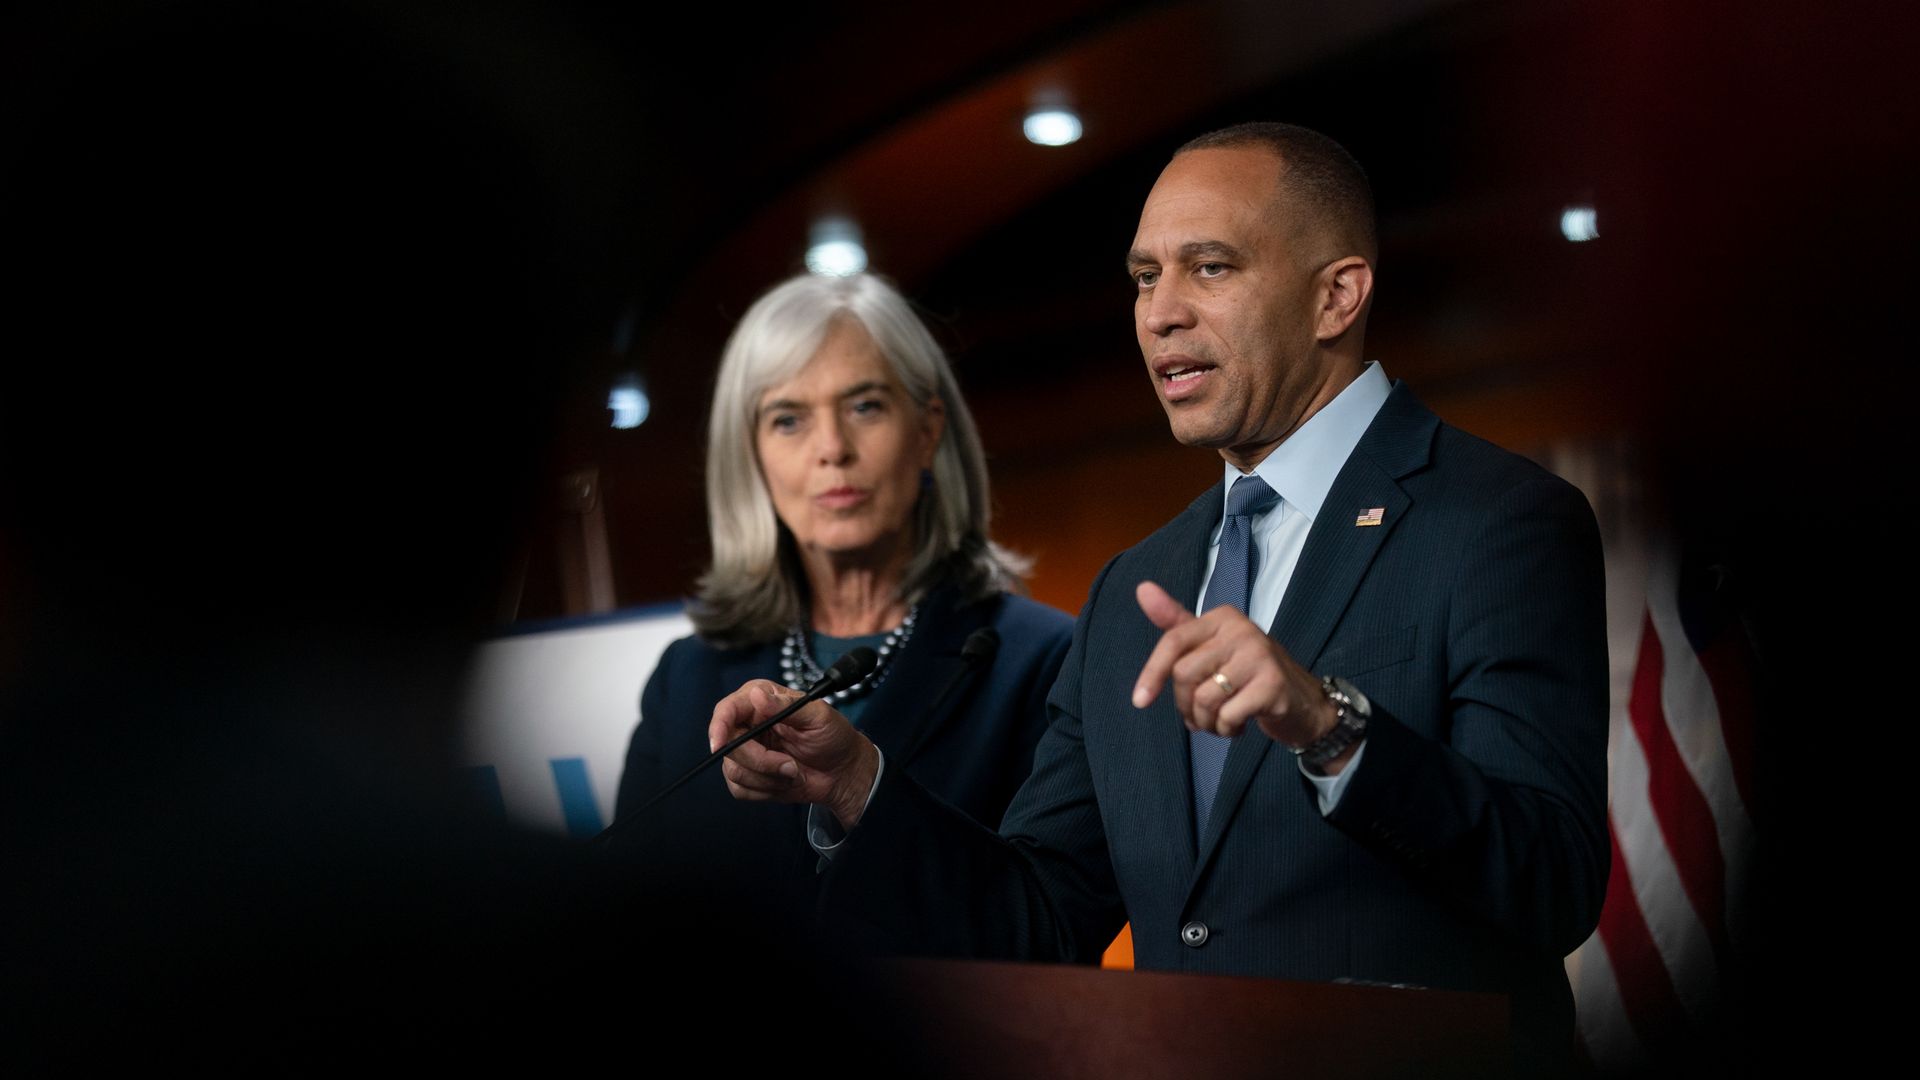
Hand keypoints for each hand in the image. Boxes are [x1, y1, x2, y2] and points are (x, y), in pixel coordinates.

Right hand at [708, 680, 879, 828]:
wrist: (843, 772)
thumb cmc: (834, 737)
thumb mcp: (818, 716)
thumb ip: (785, 706)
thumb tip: (756, 695)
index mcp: (761, 699)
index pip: (726, 710)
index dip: (718, 727)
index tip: (719, 747)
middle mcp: (748, 723)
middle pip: (728, 745)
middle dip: (761, 761)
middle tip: (791, 765)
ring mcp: (746, 751)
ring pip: (734, 770)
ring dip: (768, 778)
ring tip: (794, 771)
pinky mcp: (748, 775)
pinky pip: (740, 789)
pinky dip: (765, 790)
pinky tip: (785, 781)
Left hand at [1131, 581, 1353, 771]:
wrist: (1303, 703)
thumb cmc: (1248, 675)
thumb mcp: (1211, 647)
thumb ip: (1176, 623)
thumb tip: (1142, 588)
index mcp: (1223, 617)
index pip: (1174, 641)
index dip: (1152, 673)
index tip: (1140, 702)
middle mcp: (1241, 629)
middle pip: (1184, 674)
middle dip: (1186, 706)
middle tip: (1202, 715)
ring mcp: (1259, 656)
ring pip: (1204, 699)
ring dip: (1207, 722)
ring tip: (1222, 722)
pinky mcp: (1272, 685)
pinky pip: (1228, 716)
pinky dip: (1227, 730)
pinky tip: (1240, 726)